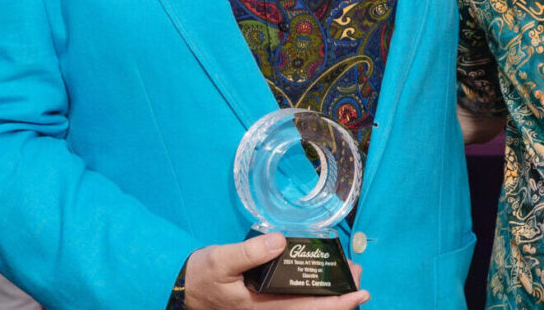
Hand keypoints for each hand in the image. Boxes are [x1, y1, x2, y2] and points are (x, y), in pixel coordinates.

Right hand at [184, 232, 368, 309]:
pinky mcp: (265, 302)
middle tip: (358, 274)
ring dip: (329, 293)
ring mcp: (268, 308)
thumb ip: (248, 252)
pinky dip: (314, 292)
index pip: (308, 309)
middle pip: (313, 309)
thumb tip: (279, 241)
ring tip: (347, 274)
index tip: (359, 293)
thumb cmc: (200, 277)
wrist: (183, 290)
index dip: (337, 304)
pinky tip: (322, 278)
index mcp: (262, 308)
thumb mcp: (219, 260)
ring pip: (306, 306)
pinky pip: (296, 301)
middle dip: (340, 296)